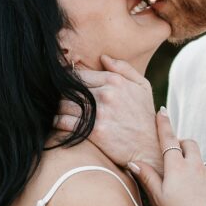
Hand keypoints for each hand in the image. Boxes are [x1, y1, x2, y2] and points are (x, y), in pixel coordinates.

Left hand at [55, 55, 162, 173]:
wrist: (149, 148)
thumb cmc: (145, 116)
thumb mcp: (143, 86)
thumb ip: (124, 68)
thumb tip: (103, 57)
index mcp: (115, 81)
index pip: (80, 74)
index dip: (69, 80)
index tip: (64, 86)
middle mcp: (106, 94)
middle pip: (69, 88)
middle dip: (61, 94)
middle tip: (57, 99)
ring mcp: (99, 113)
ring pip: (64, 103)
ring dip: (59, 107)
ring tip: (59, 110)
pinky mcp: (93, 131)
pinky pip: (64, 121)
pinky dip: (57, 121)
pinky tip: (57, 122)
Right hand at [130, 110, 205, 205]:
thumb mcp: (158, 197)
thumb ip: (148, 177)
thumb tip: (134, 162)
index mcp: (177, 167)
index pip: (169, 139)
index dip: (164, 124)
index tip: (162, 112)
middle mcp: (195, 165)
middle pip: (189, 144)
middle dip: (182, 144)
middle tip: (175, 156)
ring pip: (201, 161)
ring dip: (193, 165)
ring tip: (188, 186)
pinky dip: (205, 180)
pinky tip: (200, 196)